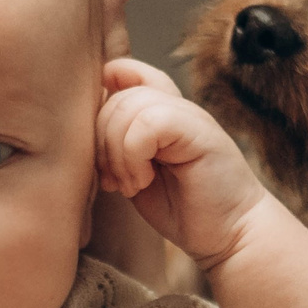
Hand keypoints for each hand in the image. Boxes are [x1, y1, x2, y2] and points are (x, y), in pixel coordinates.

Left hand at [96, 58, 273, 269]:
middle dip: (102, 142)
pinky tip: (144, 181)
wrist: (230, 236)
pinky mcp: (200, 131)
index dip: (102, 95)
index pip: (123, 71)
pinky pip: (148, 124)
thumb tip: (78, 127)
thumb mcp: (135, 173)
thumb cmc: (183, 210)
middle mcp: (176, 107)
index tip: (101, 149)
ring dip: (118, 154)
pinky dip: (134, 156)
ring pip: (129, 106)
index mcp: (161, 112)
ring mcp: (189, 116)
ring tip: (133, 184)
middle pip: (117, 96)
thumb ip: (116, 145)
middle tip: (115, 180)